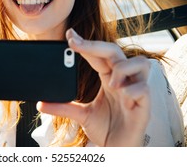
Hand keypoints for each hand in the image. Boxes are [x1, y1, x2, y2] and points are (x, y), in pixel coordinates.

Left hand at [38, 28, 150, 145]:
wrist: (118, 151)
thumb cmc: (106, 129)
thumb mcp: (82, 115)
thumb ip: (64, 107)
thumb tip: (41, 104)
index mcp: (109, 78)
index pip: (99, 54)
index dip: (86, 43)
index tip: (69, 35)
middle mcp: (124, 81)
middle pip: (115, 51)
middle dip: (95, 45)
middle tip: (75, 44)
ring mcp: (136, 92)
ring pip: (140, 63)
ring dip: (122, 69)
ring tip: (110, 84)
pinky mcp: (145, 106)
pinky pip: (144, 89)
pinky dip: (132, 90)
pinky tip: (123, 97)